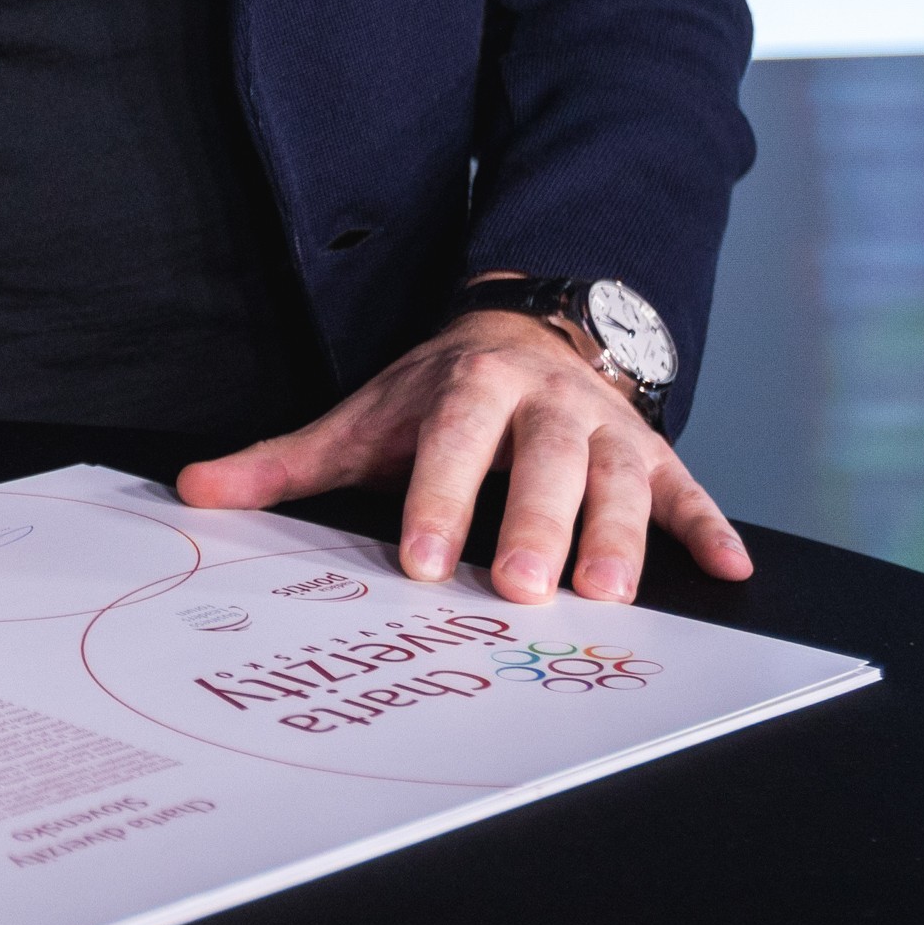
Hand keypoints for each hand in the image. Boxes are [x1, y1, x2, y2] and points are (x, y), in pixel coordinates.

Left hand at [172, 300, 749, 603]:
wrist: (527, 329)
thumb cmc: (435, 396)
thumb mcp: (361, 418)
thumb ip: (282, 463)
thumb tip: (191, 493)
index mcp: (469, 387)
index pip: (453, 443)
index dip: (439, 500)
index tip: (424, 562)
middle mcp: (545, 402)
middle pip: (544, 462)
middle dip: (536, 523)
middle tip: (525, 589)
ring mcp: (606, 428)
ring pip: (619, 480)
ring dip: (620, 536)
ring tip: (611, 595)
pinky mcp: (655, 455)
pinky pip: (689, 490)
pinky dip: (712, 527)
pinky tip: (731, 568)